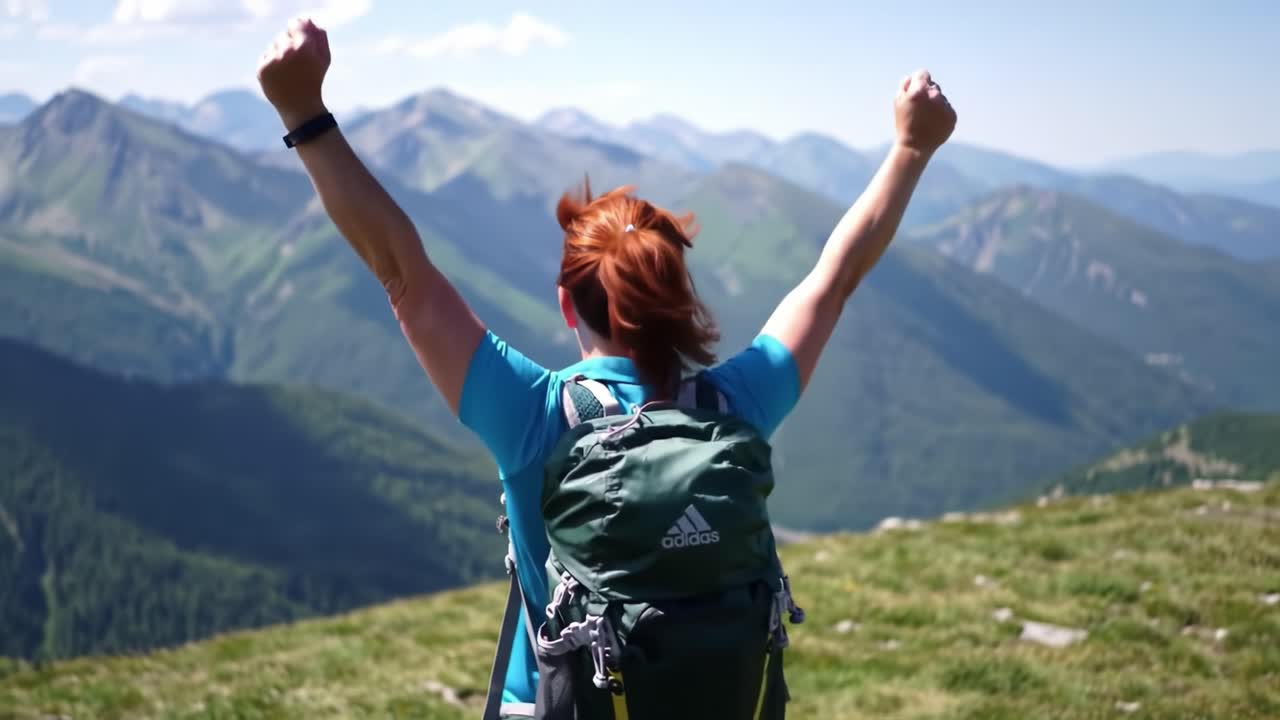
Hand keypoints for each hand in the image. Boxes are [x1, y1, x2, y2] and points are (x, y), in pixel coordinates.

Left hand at [257, 16, 330, 130]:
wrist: (301, 108)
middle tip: (297, 61)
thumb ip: (320, 37)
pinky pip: (265, 57)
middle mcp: (286, 51)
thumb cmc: (315, 81)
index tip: (298, 34)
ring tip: (290, 71)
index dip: (298, 28)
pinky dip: (272, 63)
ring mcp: (272, 60)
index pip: (296, 24)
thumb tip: (310, 22)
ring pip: (273, 46)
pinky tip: (281, 76)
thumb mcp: (324, 59)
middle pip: (283, 35)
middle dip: (289, 44)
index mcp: (304, 47)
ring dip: (280, 53)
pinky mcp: (262, 69)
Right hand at [893, 69, 956, 155]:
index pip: (923, 74)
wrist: (915, 147)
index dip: (918, 81)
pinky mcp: (952, 116)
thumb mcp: (898, 102)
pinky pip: (947, 109)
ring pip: (941, 98)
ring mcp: (944, 106)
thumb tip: (913, 78)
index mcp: (918, 90)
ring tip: (926, 119)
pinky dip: (942, 115)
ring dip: (935, 105)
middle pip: (933, 86)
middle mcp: (934, 95)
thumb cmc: (904, 123)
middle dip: (927, 94)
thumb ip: (905, 85)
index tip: (915, 90)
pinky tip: (933, 124)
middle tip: (919, 109)